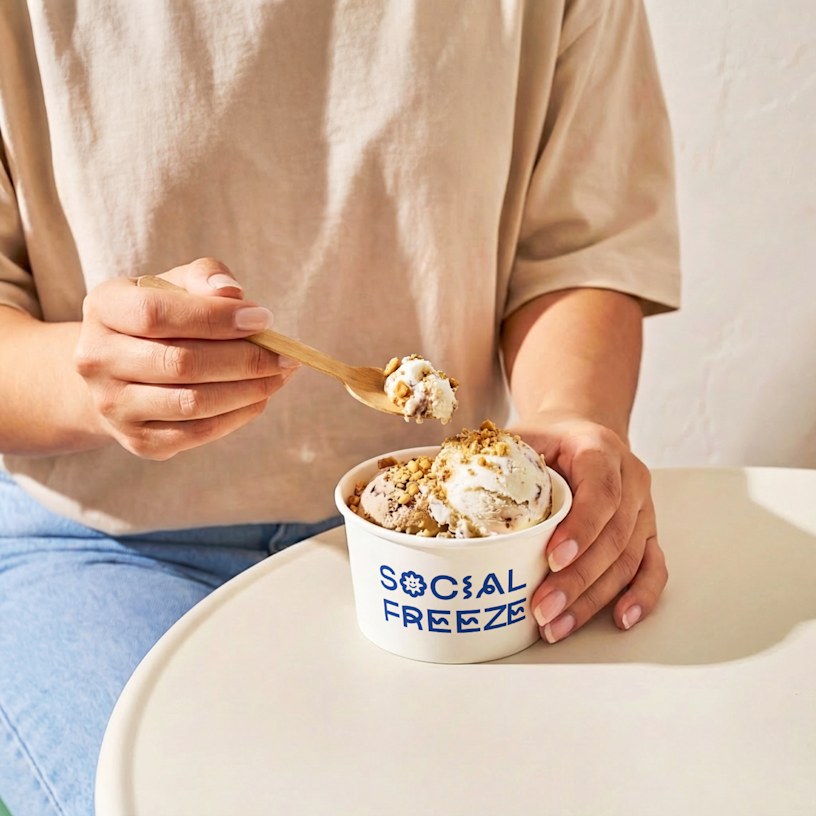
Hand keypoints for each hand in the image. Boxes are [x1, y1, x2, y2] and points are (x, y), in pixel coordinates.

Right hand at [75, 258, 297, 459]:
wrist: (121, 371)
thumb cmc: (161, 316)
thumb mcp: (175, 284)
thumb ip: (204, 278)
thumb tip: (233, 294)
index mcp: (103, 308)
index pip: (156, 314)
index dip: (214, 318)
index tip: (262, 319)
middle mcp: (96, 359)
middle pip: (180, 363)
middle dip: (244, 358)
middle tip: (285, 354)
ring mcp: (114, 406)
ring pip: (193, 403)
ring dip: (249, 389)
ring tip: (280, 374)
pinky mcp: (139, 441)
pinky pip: (199, 432)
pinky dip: (239, 414)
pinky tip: (260, 396)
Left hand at [511, 416, 667, 642]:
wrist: (582, 434)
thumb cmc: (548, 440)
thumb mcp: (524, 436)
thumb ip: (498, 457)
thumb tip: (440, 480)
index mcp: (600, 450)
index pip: (601, 492)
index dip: (581, 529)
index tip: (552, 558)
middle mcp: (631, 480)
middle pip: (614, 536)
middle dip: (578, 579)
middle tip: (543, 609)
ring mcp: (643, 509)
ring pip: (630, 559)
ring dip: (595, 598)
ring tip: (559, 625)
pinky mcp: (647, 532)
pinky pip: (652, 567)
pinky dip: (640, 596)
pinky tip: (619, 620)